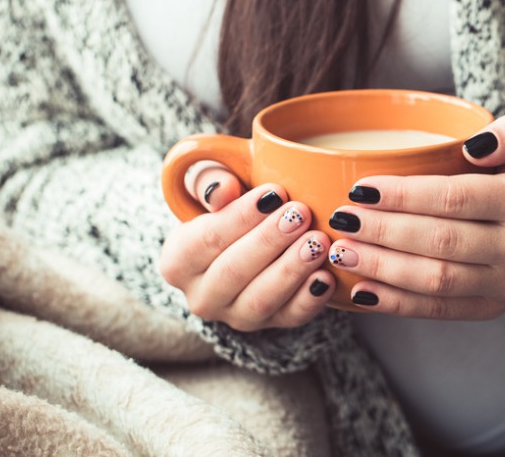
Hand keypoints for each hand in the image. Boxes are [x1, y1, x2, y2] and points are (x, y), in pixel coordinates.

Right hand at [160, 165, 335, 330]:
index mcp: (177, 262)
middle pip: (233, 272)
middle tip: (301, 213)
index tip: (274, 192)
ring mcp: (235, 316)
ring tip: (318, 242)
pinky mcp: (271, 324)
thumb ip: (209, 179)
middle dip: (270, 241)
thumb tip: (222, 190)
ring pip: (260, 300)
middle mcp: (201, 297)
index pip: (205, 241)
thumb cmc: (229, 205)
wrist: (247, 238)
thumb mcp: (211, 184)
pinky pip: (290, 317)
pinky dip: (309, 300)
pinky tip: (326, 276)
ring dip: (291, 270)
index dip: (241, 216)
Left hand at [327, 113, 504, 318]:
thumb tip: (474, 146)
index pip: (455, 198)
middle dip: (382, 232)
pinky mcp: (491, 308)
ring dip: (382, 269)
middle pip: (439, 243)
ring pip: (435, 282)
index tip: (360, 188)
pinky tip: (361, 291)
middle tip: (339, 220)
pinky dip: (396, 304)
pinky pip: (439, 310)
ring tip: (341, 252)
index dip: (403, 196)